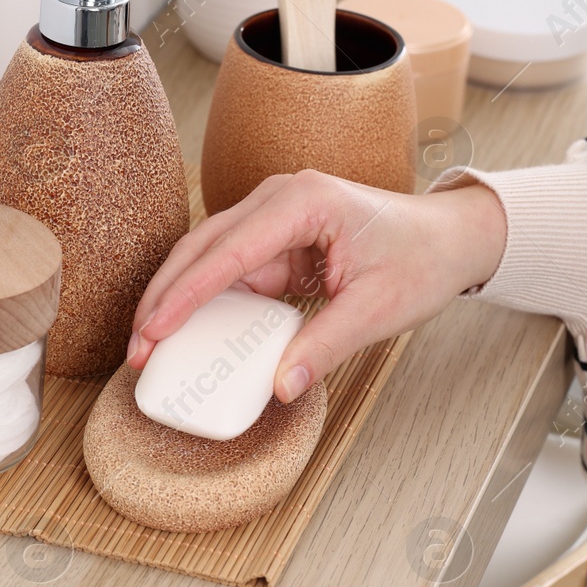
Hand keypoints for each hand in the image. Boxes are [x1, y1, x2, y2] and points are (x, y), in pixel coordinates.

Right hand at [126, 170, 507, 402]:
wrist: (447, 238)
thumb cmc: (420, 260)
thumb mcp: (377, 309)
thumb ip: (326, 346)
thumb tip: (280, 386)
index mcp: (303, 202)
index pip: (229, 251)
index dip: (185, 294)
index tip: (154, 330)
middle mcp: (279, 199)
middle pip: (201, 247)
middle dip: (164, 298)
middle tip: (139, 349)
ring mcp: (273, 217)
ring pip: (205, 257)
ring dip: (177, 300)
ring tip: (149, 346)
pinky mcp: (274, 240)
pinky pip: (228, 271)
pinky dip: (203, 302)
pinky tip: (184, 335)